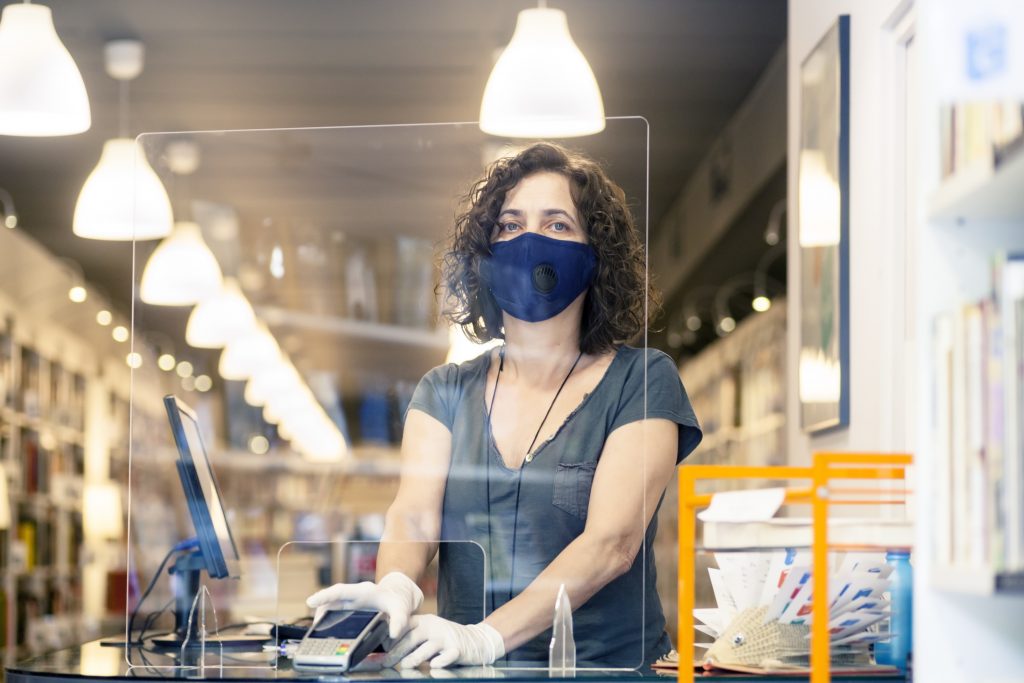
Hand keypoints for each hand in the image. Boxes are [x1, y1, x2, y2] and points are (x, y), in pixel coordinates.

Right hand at [306, 572, 422, 638]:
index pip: (342, 590)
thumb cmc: (398, 601)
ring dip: (322, 615)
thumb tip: (393, 634)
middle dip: (319, 608)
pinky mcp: (350, 607)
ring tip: (317, 631)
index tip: (310, 601)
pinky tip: (324, 629)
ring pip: (331, 604)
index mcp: (364, 591)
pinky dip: (327, 618)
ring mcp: (351, 600)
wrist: (399, 594)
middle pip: (332, 598)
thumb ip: (399, 621)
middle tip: (313, 625)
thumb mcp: (402, 609)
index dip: (325, 596)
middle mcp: (354, 594)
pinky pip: (334, 610)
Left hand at [384, 615, 504, 668]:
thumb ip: (412, 640)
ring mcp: (446, 638)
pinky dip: (438, 662)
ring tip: (405, 665)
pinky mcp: (457, 649)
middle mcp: (435, 627)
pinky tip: (433, 666)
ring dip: (414, 658)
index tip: (381, 649)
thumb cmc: (446, 639)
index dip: (392, 637)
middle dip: (397, 651)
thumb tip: (387, 650)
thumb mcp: (429, 633)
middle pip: (412, 638)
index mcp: (426, 621)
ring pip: (427, 648)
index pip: (405, 626)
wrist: (475, 640)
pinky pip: (446, 657)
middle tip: (387, 662)